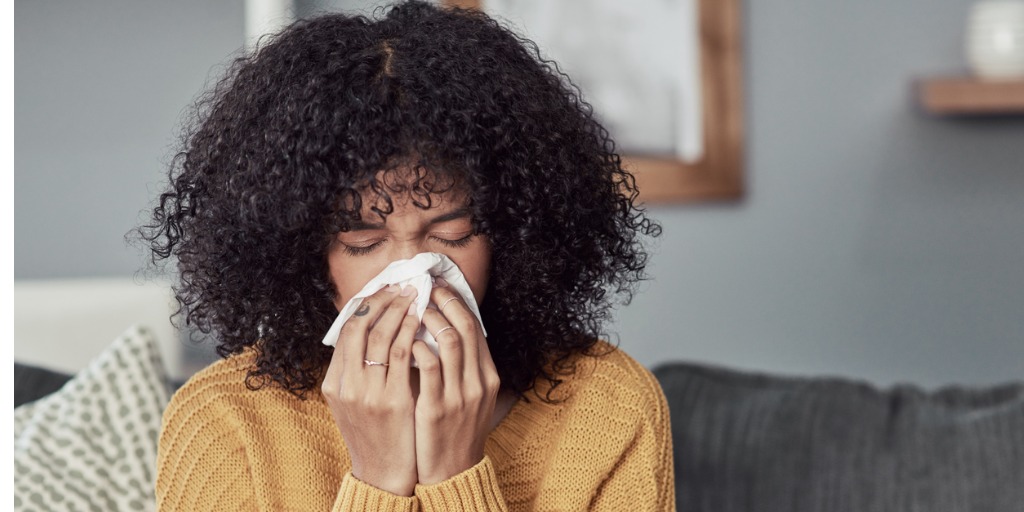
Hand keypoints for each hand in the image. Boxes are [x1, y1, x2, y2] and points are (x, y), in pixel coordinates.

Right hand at [321, 284, 420, 495]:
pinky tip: (421, 320)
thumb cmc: (374, 434)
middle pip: (359, 327)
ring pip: (380, 336)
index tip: (384, 290)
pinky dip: (410, 332)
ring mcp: (367, 393)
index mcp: (334, 383)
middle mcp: (346, 386)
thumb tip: (369, 332)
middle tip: (402, 286)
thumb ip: (355, 371)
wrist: (382, 473)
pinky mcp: (392, 401)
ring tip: (415, 295)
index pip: (346, 330)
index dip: (366, 305)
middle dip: (382, 301)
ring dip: (399, 310)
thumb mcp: (352, 402)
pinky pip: (401, 355)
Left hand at [411, 282, 500, 483]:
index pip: (475, 327)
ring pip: (450, 341)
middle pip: (466, 327)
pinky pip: (429, 368)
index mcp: (487, 376)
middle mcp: (478, 382)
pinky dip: (417, 348)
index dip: (457, 302)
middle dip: (444, 301)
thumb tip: (446, 331)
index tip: (439, 287)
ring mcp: (460, 395)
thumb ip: (464, 367)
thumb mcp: (470, 396)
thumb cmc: (456, 430)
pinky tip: (405, 342)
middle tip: (424, 287)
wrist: (453, 471)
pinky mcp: (437, 409)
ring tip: (413, 309)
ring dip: (430, 319)